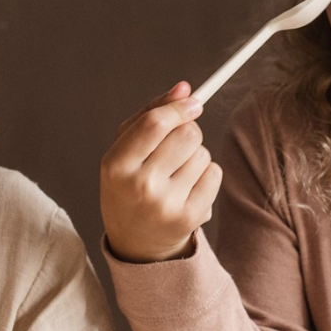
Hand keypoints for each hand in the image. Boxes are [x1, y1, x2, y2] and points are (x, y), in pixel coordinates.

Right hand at [100, 81, 222, 262]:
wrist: (136, 242)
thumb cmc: (130, 183)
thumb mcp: (125, 149)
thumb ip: (151, 113)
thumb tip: (185, 88)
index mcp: (116, 165)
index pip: (154, 124)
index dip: (179, 108)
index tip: (194, 103)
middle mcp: (140, 186)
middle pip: (187, 135)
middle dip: (189, 131)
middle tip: (177, 145)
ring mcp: (166, 205)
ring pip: (203, 154)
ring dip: (196, 156)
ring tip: (176, 174)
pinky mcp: (190, 218)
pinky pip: (214, 174)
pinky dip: (206, 175)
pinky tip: (188, 188)